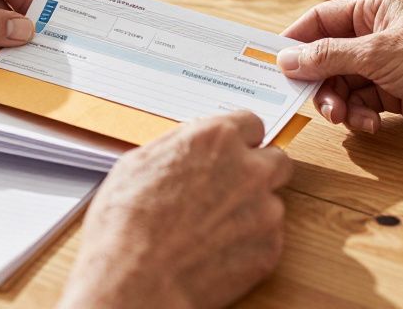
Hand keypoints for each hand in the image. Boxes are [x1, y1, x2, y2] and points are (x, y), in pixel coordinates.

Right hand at [60, 112, 291, 308]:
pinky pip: (268, 238)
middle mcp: (248, 169)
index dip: (240, 140)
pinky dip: (248, 243)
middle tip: (232, 188)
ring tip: (212, 229)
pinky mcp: (270, 248)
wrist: (136, 279)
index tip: (235, 151)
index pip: (251, 124)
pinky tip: (216, 250)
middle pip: (275, 159)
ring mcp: (265, 210)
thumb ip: (179, 148)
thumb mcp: (139, 163)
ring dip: (251, 211)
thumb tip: (190, 149)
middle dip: (258, 171)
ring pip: (271, 202)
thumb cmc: (127, 224)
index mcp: (215, 139)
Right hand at [277, 0, 402, 147]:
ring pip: (343, 83)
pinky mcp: (396, 93)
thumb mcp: (377, 54)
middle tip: (315, 102)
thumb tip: (289, 58)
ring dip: (340, 103)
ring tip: (346, 118)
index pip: (322, 19)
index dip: (298, 41)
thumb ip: (328, 56)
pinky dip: (360, 115)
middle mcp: (379, 33)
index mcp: (376, 7)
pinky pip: (362, 102)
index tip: (276, 62)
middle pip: (329, 57)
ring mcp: (387, 64)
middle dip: (321, 82)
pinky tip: (371, 124)